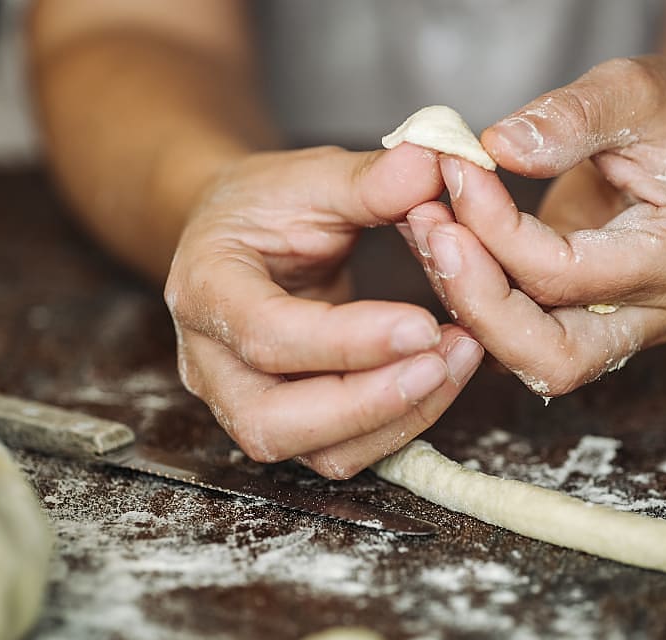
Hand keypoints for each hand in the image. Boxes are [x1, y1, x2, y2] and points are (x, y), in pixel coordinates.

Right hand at [165, 144, 483, 477]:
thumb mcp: (308, 176)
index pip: (265, 334)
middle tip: (442, 357)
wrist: (238, 240)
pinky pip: (345, 451)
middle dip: (369, 402)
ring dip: (397, 418)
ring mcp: (245, 403)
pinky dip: (401, 423)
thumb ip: (368, 178)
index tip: (422, 323)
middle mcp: (212, 363)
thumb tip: (434, 161)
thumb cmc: (267, 207)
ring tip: (459, 358)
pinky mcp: (290, 423)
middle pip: (275, 422)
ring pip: (317, 453)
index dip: (346, 340)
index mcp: (206, 289)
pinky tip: (443, 375)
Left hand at [403, 56, 665, 396]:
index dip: (496, 229)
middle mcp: (650, 315)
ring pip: (524, 357)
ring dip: (465, 301)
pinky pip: (515, 335)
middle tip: (428, 229)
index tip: (455, 169)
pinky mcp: (580, 322)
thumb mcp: (635, 90)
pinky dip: (472, 297)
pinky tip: (441, 241)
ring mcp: (615, 328)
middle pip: (552, 357)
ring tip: (424, 227)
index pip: (565, 275)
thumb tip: (499, 148)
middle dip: (476, 300)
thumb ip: (571, 117)